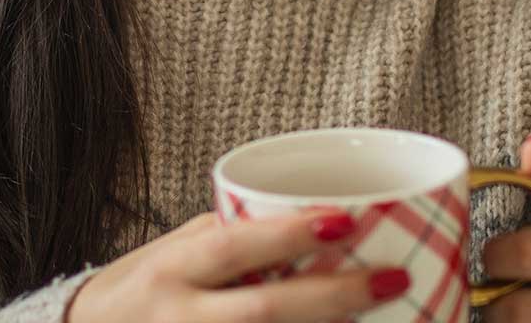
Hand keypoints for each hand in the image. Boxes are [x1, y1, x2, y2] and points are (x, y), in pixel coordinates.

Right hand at [65, 207, 410, 322]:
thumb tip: (299, 220)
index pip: (232, 247)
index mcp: (171, 270)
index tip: (346, 219)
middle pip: (264, 310)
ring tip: (388, 315)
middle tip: (393, 279)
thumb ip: (225, 239)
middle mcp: (181, 316)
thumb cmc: (137, 290)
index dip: (287, 235)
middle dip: (332, 297)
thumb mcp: (170, 253)